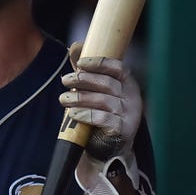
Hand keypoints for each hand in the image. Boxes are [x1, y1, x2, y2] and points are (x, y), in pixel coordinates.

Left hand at [59, 44, 141, 160]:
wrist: (108, 148)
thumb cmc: (100, 115)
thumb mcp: (94, 92)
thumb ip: (86, 71)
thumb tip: (74, 46)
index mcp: (128, 84)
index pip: (118, 68)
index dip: (99, 63)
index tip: (79, 63)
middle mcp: (133, 98)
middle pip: (107, 83)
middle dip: (83, 80)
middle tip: (64, 80)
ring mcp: (130, 114)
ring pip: (103, 101)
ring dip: (80, 98)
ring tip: (62, 99)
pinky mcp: (123, 130)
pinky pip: (103, 119)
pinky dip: (86, 115)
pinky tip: (72, 113)